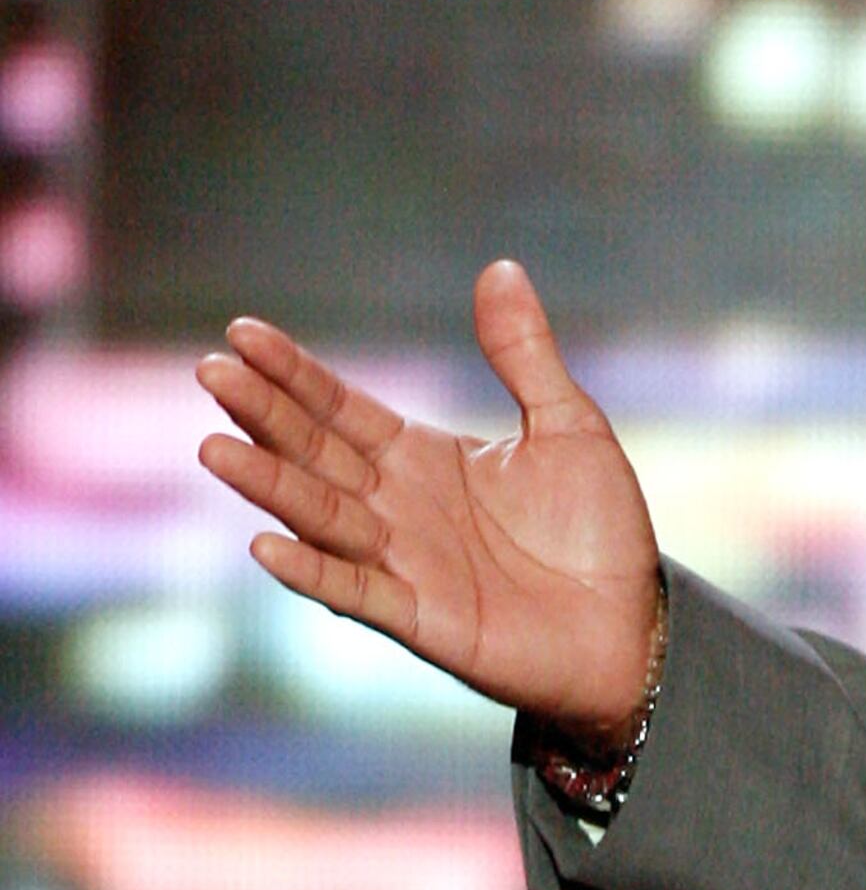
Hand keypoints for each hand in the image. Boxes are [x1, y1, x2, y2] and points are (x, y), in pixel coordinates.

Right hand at [195, 259, 661, 746]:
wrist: (632, 623)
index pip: (339, 407)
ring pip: (320, 516)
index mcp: (420, 457)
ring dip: (269, 485)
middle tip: (210, 371)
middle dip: (263, 413)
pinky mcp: (419, 618)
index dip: (292, 373)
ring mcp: (400, 562)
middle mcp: (394, 506)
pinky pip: (354, 591)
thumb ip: (524, 353)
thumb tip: (500, 266)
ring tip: (215, 447)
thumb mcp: (568, 424)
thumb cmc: (597, 528)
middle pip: (313, 452)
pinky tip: (267, 545)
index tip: (241, 333)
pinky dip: (312, 572)